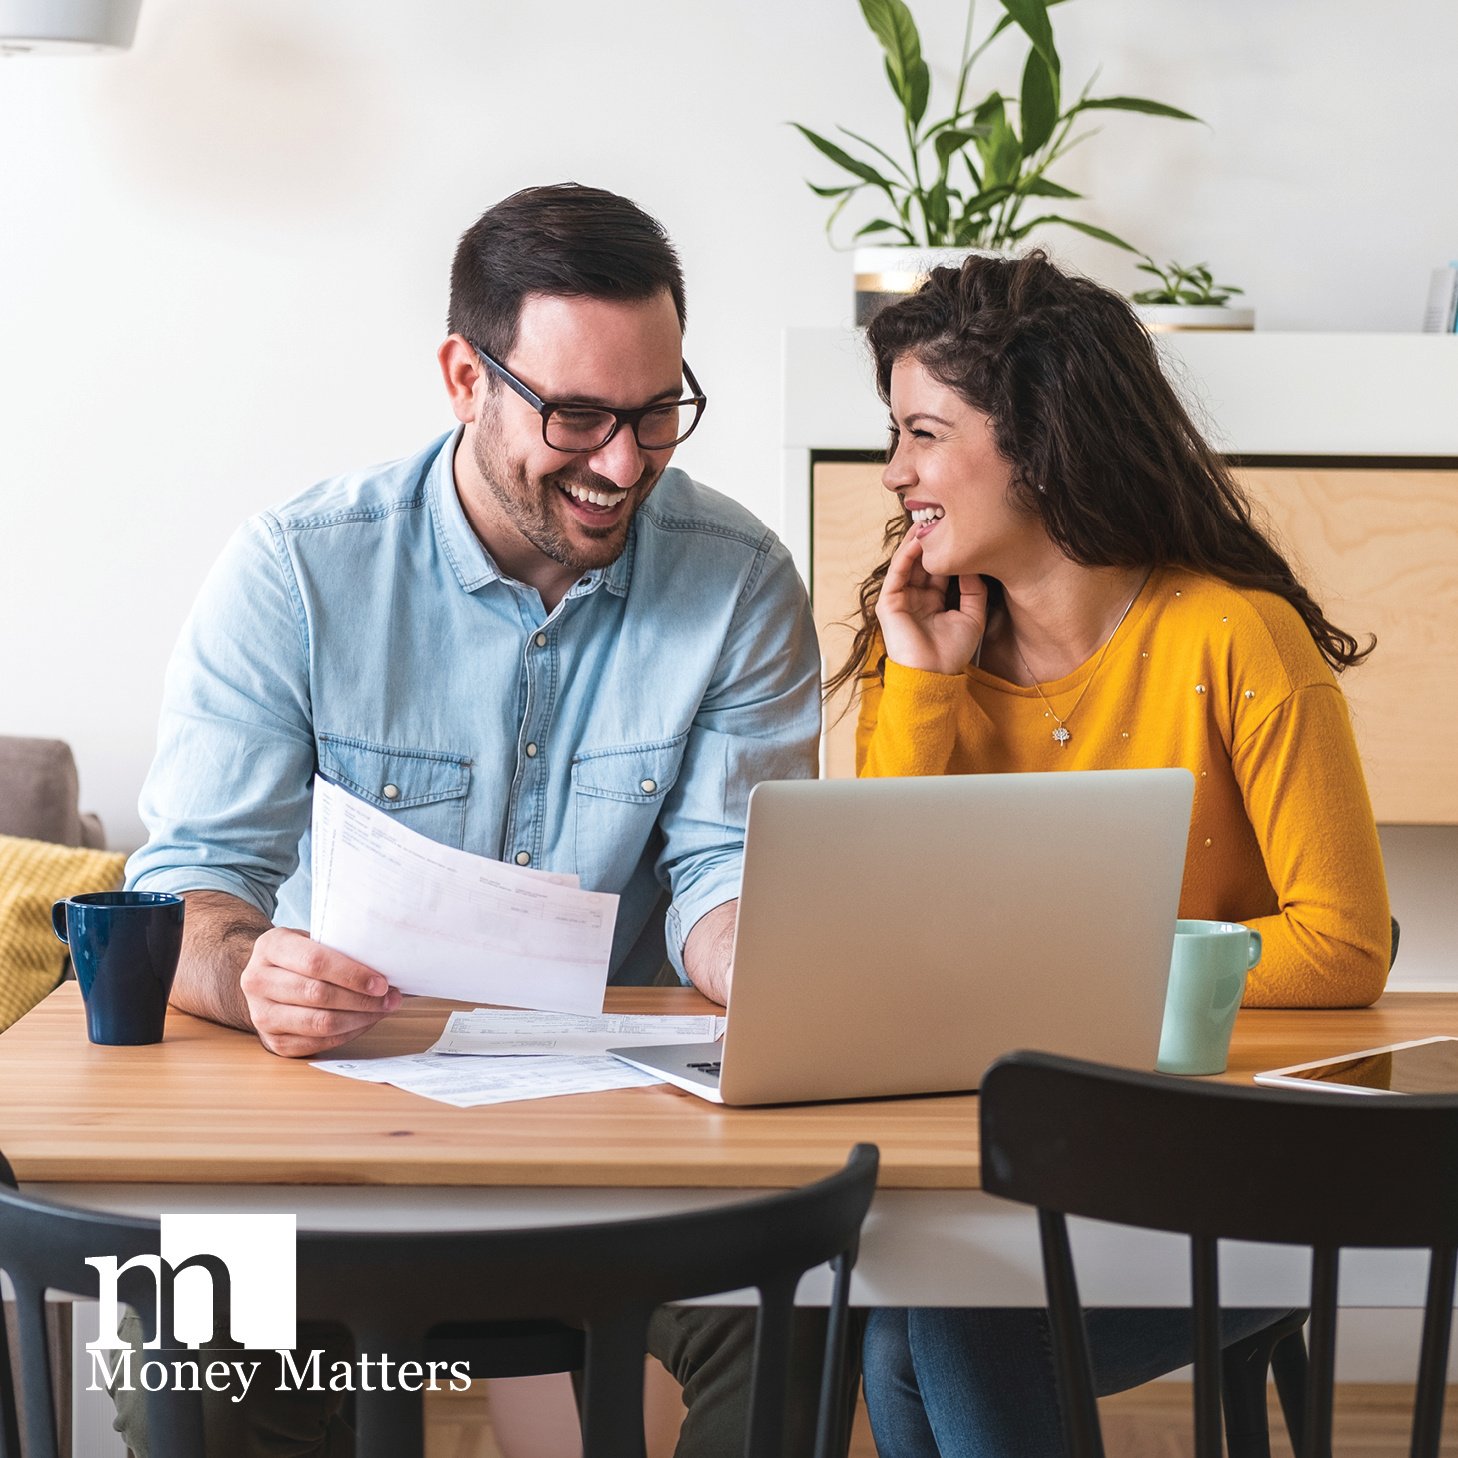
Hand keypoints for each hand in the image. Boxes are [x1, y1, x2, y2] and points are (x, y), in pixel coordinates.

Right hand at [239, 927, 400, 1057]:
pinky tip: (364, 1022)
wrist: (266, 978)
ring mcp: (262, 1015)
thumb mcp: (311, 939)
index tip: (381, 983)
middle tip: (391, 998)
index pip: (315, 962)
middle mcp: (258, 981)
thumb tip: (386, 965)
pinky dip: (348, 1034)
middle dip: (362, 999)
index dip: (352, 975)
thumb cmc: (300, 956)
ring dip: (359, 1019)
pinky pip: (318, 1043)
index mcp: (270, 947)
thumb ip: (339, 948)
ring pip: (320, 1023)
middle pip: (318, 994)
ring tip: (382, 1010)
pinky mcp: (273, 1042)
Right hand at [874, 533, 987, 674]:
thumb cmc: (952, 653)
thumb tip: (972, 562)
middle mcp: (916, 597)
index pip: (938, 569)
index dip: (947, 550)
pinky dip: (905, 556)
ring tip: (928, 520)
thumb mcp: (973, 616)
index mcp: (933, 601)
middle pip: (922, 562)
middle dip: (931, 540)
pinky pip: (897, 573)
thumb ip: (974, 590)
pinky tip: (917, 540)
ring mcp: (901, 599)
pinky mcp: (889, 603)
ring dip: (916, 541)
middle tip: (942, 515)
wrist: (934, 674)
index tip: (959, 529)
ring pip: (907, 563)